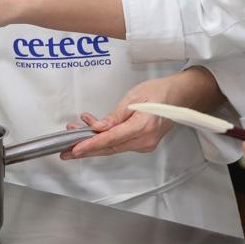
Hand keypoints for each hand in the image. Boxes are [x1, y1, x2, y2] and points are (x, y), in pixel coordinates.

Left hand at [60, 77, 181, 158]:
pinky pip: (120, 143)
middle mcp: (145, 140)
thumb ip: (115, 116)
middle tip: (66, 151)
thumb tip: (99, 128)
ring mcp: (145, 144)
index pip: (111, 139)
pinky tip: (94, 129)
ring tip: (76, 132)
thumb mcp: (134, 97)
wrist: (178, 95)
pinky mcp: (143, 143)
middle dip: (86, 148)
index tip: (75, 149)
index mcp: (143, 127)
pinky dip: (105, 138)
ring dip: (94, 141)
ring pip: (113, 146)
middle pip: (110, 148)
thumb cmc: (159, 92)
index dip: (91, 145)